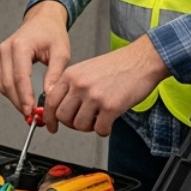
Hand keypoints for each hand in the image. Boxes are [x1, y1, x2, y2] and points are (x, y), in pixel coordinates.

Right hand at [0, 0, 71, 129]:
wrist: (42, 20)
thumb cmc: (51, 32)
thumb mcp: (61, 53)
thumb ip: (55, 74)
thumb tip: (50, 96)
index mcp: (20, 46)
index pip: (20, 77)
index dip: (25, 98)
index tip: (32, 113)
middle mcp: (6, 50)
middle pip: (8, 84)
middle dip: (20, 104)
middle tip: (33, 118)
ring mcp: (1, 54)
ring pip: (4, 85)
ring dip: (16, 101)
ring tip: (31, 113)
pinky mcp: (1, 60)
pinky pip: (4, 81)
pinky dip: (14, 94)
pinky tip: (25, 102)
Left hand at [46, 36, 169, 137]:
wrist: (142, 60)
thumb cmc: (117, 65)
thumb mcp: (85, 69)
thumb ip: (71, 85)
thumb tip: (60, 105)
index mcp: (71, 75)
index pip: (50, 101)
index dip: (49, 117)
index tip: (51, 125)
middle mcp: (79, 85)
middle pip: (62, 116)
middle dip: (70, 124)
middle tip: (81, 122)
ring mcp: (94, 96)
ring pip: (78, 125)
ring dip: (88, 127)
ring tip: (97, 120)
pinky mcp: (111, 107)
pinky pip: (99, 129)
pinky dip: (103, 130)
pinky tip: (108, 122)